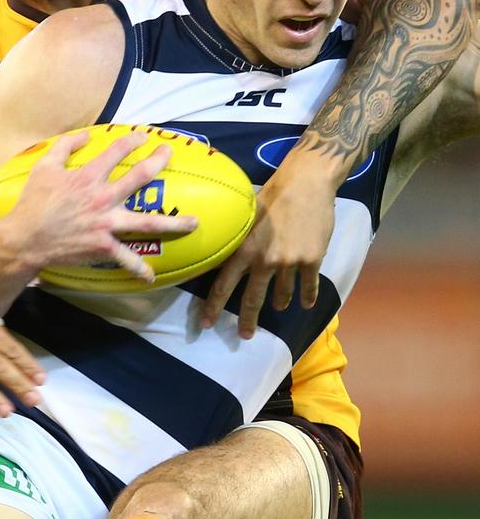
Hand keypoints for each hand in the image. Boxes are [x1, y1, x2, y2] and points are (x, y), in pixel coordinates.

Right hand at [2, 130, 197, 282]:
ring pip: (148, 222)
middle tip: (169, 154)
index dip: (133, 140)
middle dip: (159, 162)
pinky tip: (151, 276)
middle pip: (140, 177)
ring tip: (194, 222)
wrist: (25, 238)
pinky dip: (139, 269)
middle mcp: (103, 197)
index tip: (144, 136)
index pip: (117, 151)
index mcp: (89, 177)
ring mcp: (107, 223)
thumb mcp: (44, 167)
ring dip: (174, 223)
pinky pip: (126, 258)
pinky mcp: (104, 246)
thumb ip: (65, 147)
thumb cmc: (34, 202)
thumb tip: (85, 134)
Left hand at [201, 147, 337, 337]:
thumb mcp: (247, 216)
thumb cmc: (274, 193)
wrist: (308, 183)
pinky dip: (307, 296)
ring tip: (280, 307)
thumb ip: (240, 239)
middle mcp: (264, 260)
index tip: (207, 324)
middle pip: (252, 299)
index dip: (214, 306)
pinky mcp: (312, 260)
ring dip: (280, 302)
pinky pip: (308, 286)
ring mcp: (290, 263)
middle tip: (244, 335)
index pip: (223, 285)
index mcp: (244, 249)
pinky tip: (305, 303)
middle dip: (247, 321)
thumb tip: (226, 253)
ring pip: (283, 294)